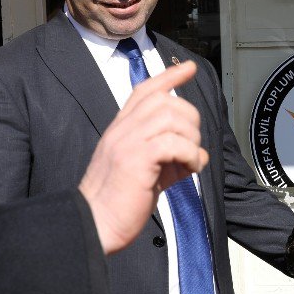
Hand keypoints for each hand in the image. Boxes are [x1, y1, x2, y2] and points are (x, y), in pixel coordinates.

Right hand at [79, 61, 208, 254]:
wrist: (95, 224)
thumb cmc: (119, 202)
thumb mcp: (145, 171)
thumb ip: (167, 157)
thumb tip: (198, 155)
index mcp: (121, 129)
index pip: (145, 91)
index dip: (169, 77)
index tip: (189, 68)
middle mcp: (122, 130)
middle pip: (165, 100)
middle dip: (190, 118)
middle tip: (193, 144)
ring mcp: (127, 143)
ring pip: (171, 117)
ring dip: (191, 138)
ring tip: (191, 160)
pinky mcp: (136, 160)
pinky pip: (174, 143)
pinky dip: (191, 155)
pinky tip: (190, 169)